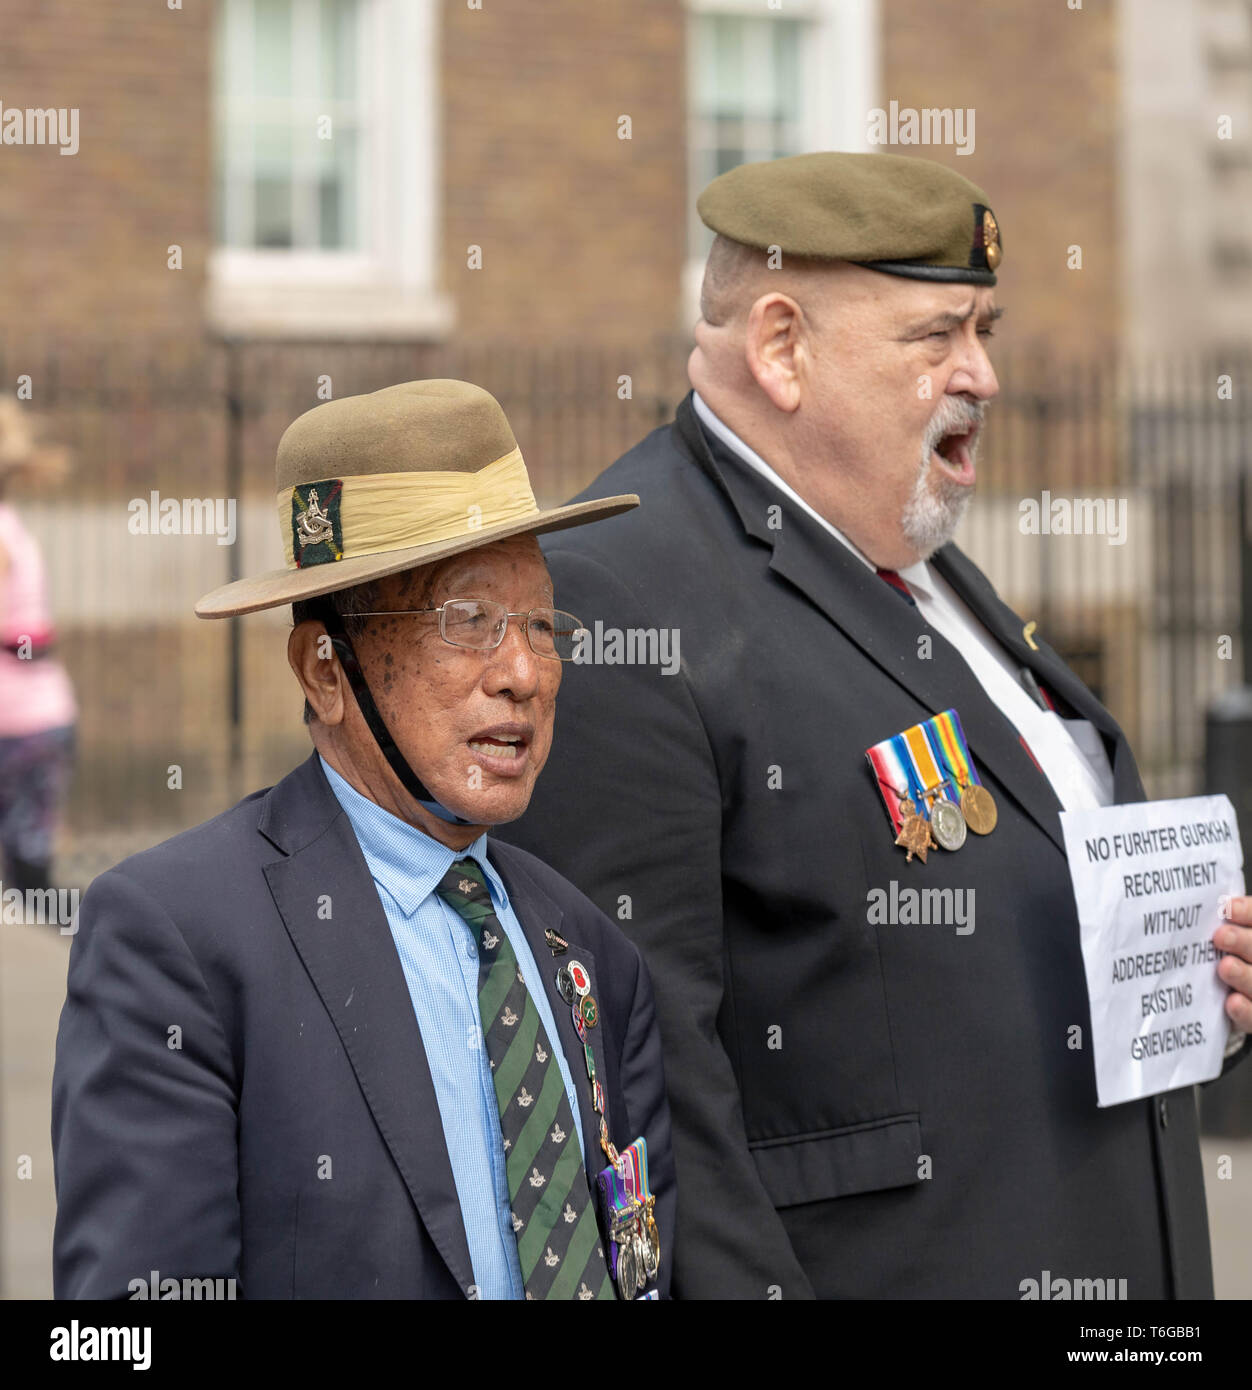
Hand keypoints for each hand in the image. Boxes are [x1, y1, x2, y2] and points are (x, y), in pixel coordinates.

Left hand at [1215, 896, 1251, 1030]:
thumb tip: (1189, 907)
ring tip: (1225, 967)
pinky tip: (1232, 1003)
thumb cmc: (1213, 957)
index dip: (1247, 912)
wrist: (1223, 998)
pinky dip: (1245, 1010)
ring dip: (1244, 975)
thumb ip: (1214, 927)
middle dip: (1244, 941)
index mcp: (1251, 935)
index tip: (1228, 908)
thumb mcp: (1215, 938)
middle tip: (1221, 936)